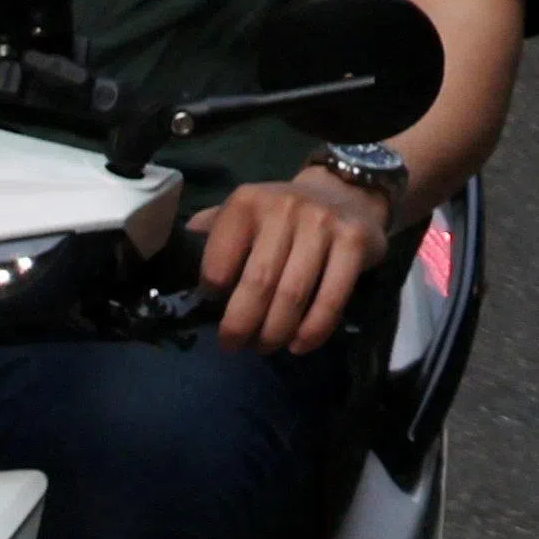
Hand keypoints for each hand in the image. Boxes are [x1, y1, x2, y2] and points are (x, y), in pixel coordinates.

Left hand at [195, 164, 402, 354]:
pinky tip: (298, 345)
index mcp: (248, 203)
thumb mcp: (245, 212)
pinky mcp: (356, 243)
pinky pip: (332, 298)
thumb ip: (214, 229)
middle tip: (234, 345)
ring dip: (275, 332)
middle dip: (241, 324)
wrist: (346, 191)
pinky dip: (313, 330)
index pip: (219, 260)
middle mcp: (285, 209)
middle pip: (258, 282)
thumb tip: (183, 243)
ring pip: (293, 295)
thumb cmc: (282, 215)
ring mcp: (323, 225)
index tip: (213, 308)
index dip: (213, 293)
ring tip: (264, 347)